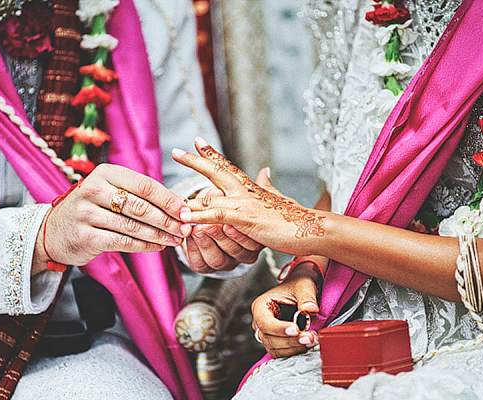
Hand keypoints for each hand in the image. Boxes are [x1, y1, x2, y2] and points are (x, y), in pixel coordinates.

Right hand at [32, 164, 190, 272]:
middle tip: (185, 228)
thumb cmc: (92, 209)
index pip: (145, 185)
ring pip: (133, 226)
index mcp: (105, 173)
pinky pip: (122, 242)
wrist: (53, 231)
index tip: (187, 210)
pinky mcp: (85, 236)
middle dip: (168, 220)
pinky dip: (144, 245)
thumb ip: (140, 196)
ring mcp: (87, 213)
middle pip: (141, 206)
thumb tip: (179, 205)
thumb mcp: (111, 192)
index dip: (169, 199)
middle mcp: (93, 189)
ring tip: (176, 240)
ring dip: (159, 235)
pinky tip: (158, 247)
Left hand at [172, 138, 325, 255]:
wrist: (312, 228)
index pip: (227, 166)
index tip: (197, 141)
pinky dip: (199, 217)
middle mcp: (245, 191)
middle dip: (195, 161)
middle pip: (216, 171)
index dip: (211, 153)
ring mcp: (245, 203)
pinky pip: (217, 216)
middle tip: (176, 151)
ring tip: (169, 199)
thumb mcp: (277, 198)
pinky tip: (185, 219)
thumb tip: (264, 171)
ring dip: (189, 200)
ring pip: (211, 197)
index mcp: (250, 187)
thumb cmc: (295, 218)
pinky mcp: (246, 218)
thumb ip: (268, 185)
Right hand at [252, 263, 320, 357]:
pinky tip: (309, 344)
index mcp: (261, 306)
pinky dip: (295, 350)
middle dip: (291, 341)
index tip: (296, 330)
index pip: (265, 322)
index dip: (279, 329)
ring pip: (276, 348)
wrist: (303, 290)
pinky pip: (283, 352)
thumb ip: (307, 297)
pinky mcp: (278, 341)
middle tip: (310, 337)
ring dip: (295, 347)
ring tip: (313, 339)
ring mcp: (269, 333)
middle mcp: (261, 321)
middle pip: (269, 338)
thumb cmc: (299, 284)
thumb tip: (310, 310)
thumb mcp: (304, 285)